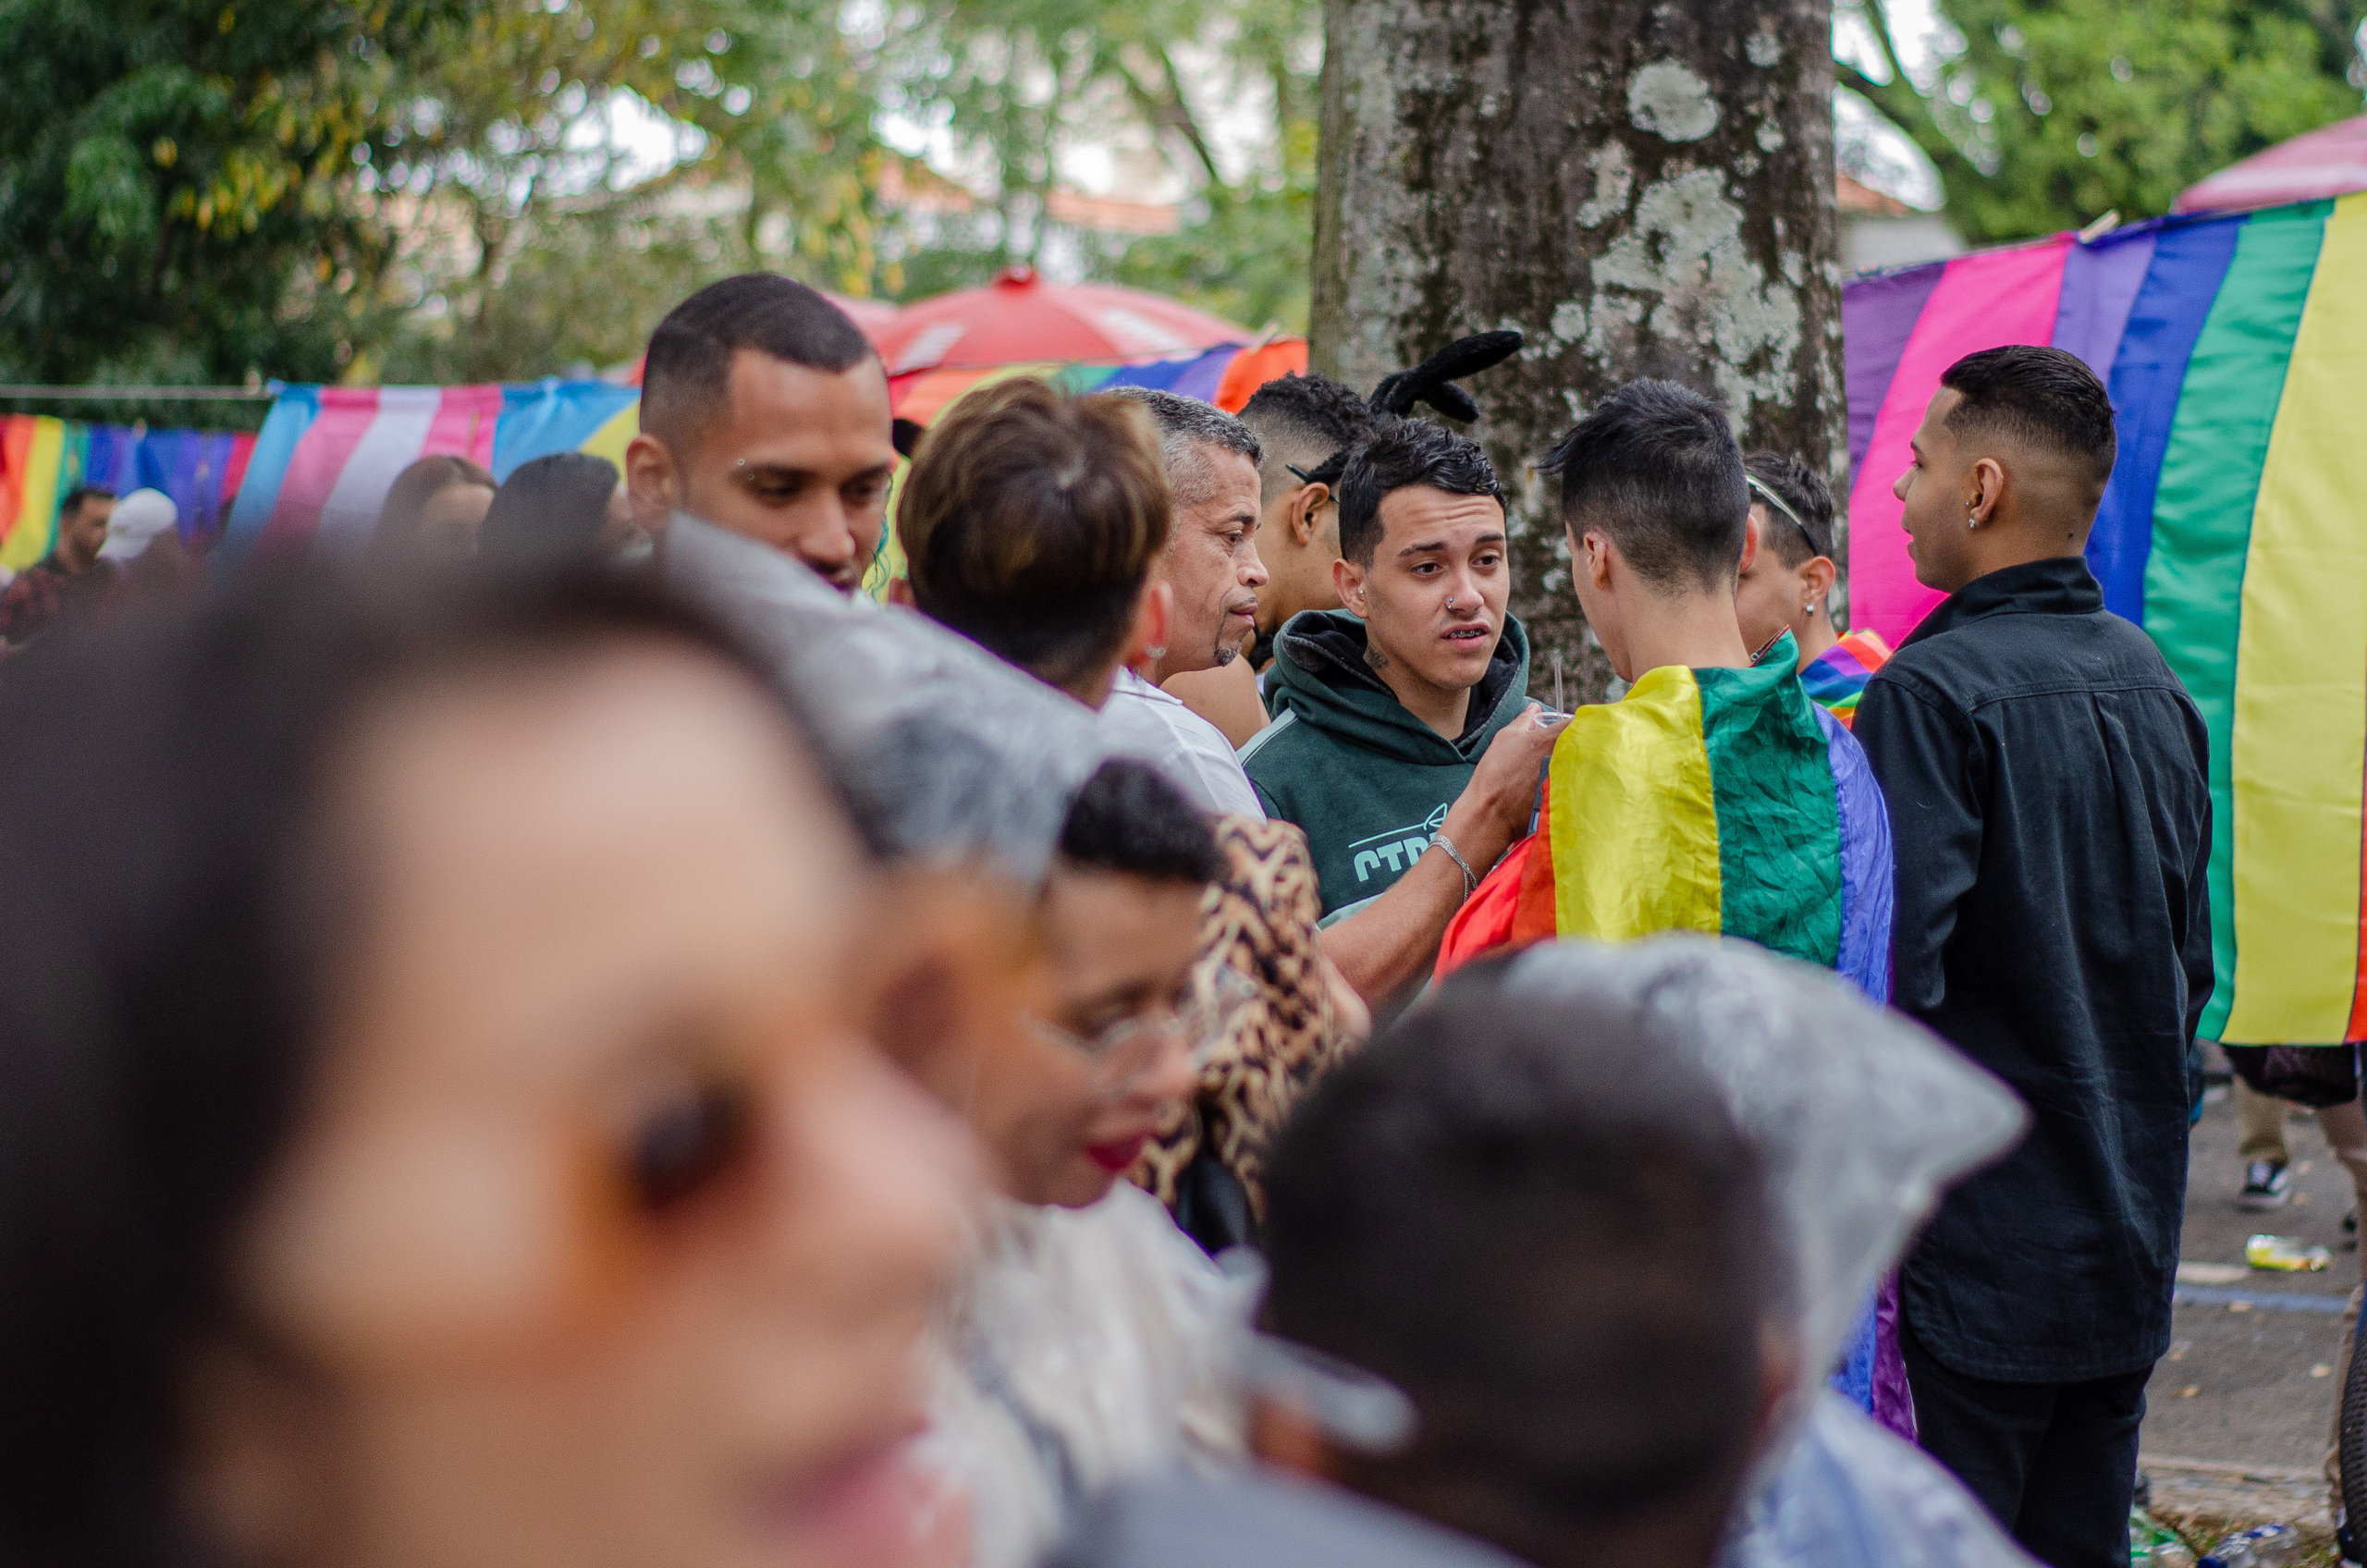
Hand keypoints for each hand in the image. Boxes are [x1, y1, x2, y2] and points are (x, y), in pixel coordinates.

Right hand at [1445, 702, 1566, 866]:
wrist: (1491, 813)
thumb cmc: (1495, 774)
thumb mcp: (1505, 738)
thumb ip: (1524, 720)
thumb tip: (1534, 708)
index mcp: (1551, 739)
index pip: (1577, 722)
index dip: (1577, 722)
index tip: (1571, 727)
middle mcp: (1565, 758)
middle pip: (1584, 745)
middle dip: (1578, 743)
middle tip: (1564, 748)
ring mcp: (1569, 780)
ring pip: (1582, 766)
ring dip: (1576, 764)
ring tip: (1556, 770)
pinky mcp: (1568, 799)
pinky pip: (1576, 786)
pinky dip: (1572, 784)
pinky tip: (1555, 788)